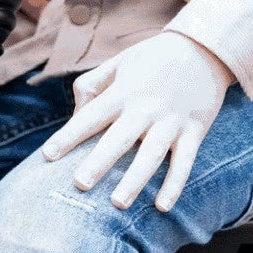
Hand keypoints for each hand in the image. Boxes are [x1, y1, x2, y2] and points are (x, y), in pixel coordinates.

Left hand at [41, 33, 234, 211]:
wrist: (206, 46)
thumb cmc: (153, 58)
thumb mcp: (118, 62)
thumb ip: (91, 85)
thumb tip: (76, 114)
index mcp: (123, 92)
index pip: (90, 116)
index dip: (68, 136)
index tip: (47, 156)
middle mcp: (146, 108)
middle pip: (119, 139)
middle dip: (100, 162)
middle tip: (80, 184)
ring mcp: (172, 121)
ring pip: (152, 155)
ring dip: (136, 180)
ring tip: (118, 203)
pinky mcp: (195, 130)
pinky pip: (185, 161)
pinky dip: (175, 184)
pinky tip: (162, 206)